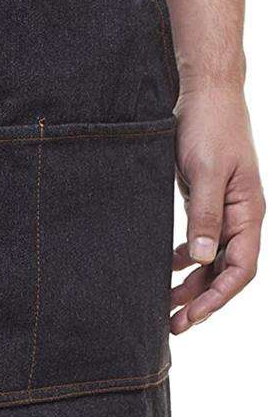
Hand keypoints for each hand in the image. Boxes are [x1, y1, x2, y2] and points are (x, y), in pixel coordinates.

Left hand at [171, 87, 263, 333]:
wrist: (204, 92)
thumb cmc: (209, 126)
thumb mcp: (205, 171)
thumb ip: (205, 215)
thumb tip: (200, 259)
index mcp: (249, 211)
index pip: (241, 268)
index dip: (218, 296)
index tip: (192, 316)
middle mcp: (241, 215)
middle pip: (226, 271)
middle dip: (202, 299)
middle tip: (173, 324)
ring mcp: (225, 209)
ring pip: (212, 259)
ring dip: (193, 283)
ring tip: (166, 305)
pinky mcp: (206, 200)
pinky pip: (201, 240)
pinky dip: (186, 258)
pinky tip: (168, 267)